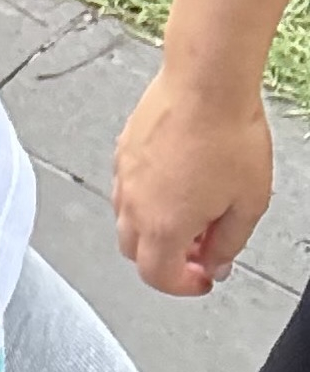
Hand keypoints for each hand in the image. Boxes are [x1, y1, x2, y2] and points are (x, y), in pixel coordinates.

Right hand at [113, 66, 272, 295]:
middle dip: (166, 258)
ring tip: (190, 211)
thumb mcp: (248, 205)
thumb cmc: (228, 138)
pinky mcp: (123, 147)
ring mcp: (123, 172)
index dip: (184, 286)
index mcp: (163, 224)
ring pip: (125, 218)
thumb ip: (227, 244)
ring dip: (154, 227)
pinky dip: (146, 198)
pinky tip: (177, 181)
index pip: (156, 276)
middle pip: (134, 251)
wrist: (204, 85)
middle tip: (199, 248)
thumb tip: (214, 261)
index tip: (204, 276)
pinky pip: (125, 187)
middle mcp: (133, 201)